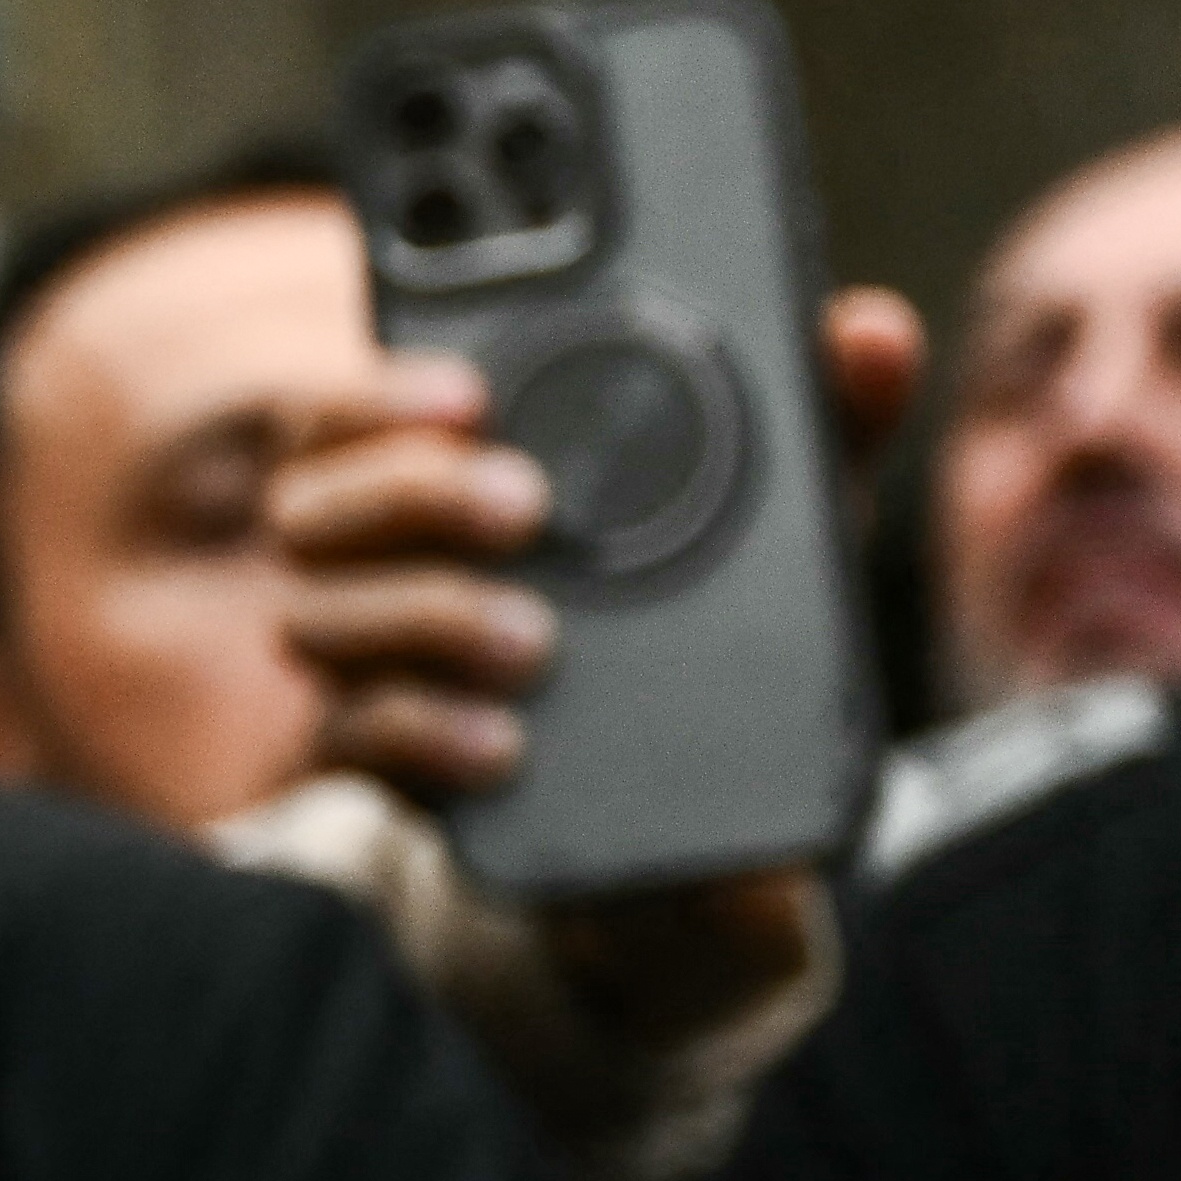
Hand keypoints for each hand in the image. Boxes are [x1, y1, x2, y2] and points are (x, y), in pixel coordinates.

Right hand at [278, 292, 913, 1023]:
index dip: (382, 391)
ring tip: (536, 639)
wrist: (694, 847)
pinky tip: (504, 739)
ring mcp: (372, 671)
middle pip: (309, 504)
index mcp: (444, 480)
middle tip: (526, 505)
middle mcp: (378, 568)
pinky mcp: (387, 770)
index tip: (472, 393)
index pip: (352, 412)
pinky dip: (424, 730)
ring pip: (318, 619)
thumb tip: (871, 333)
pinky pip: (355, 741)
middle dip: (409, 491)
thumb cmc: (711, 647)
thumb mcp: (782, 540)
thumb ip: (824, 430)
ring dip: (425, 613)